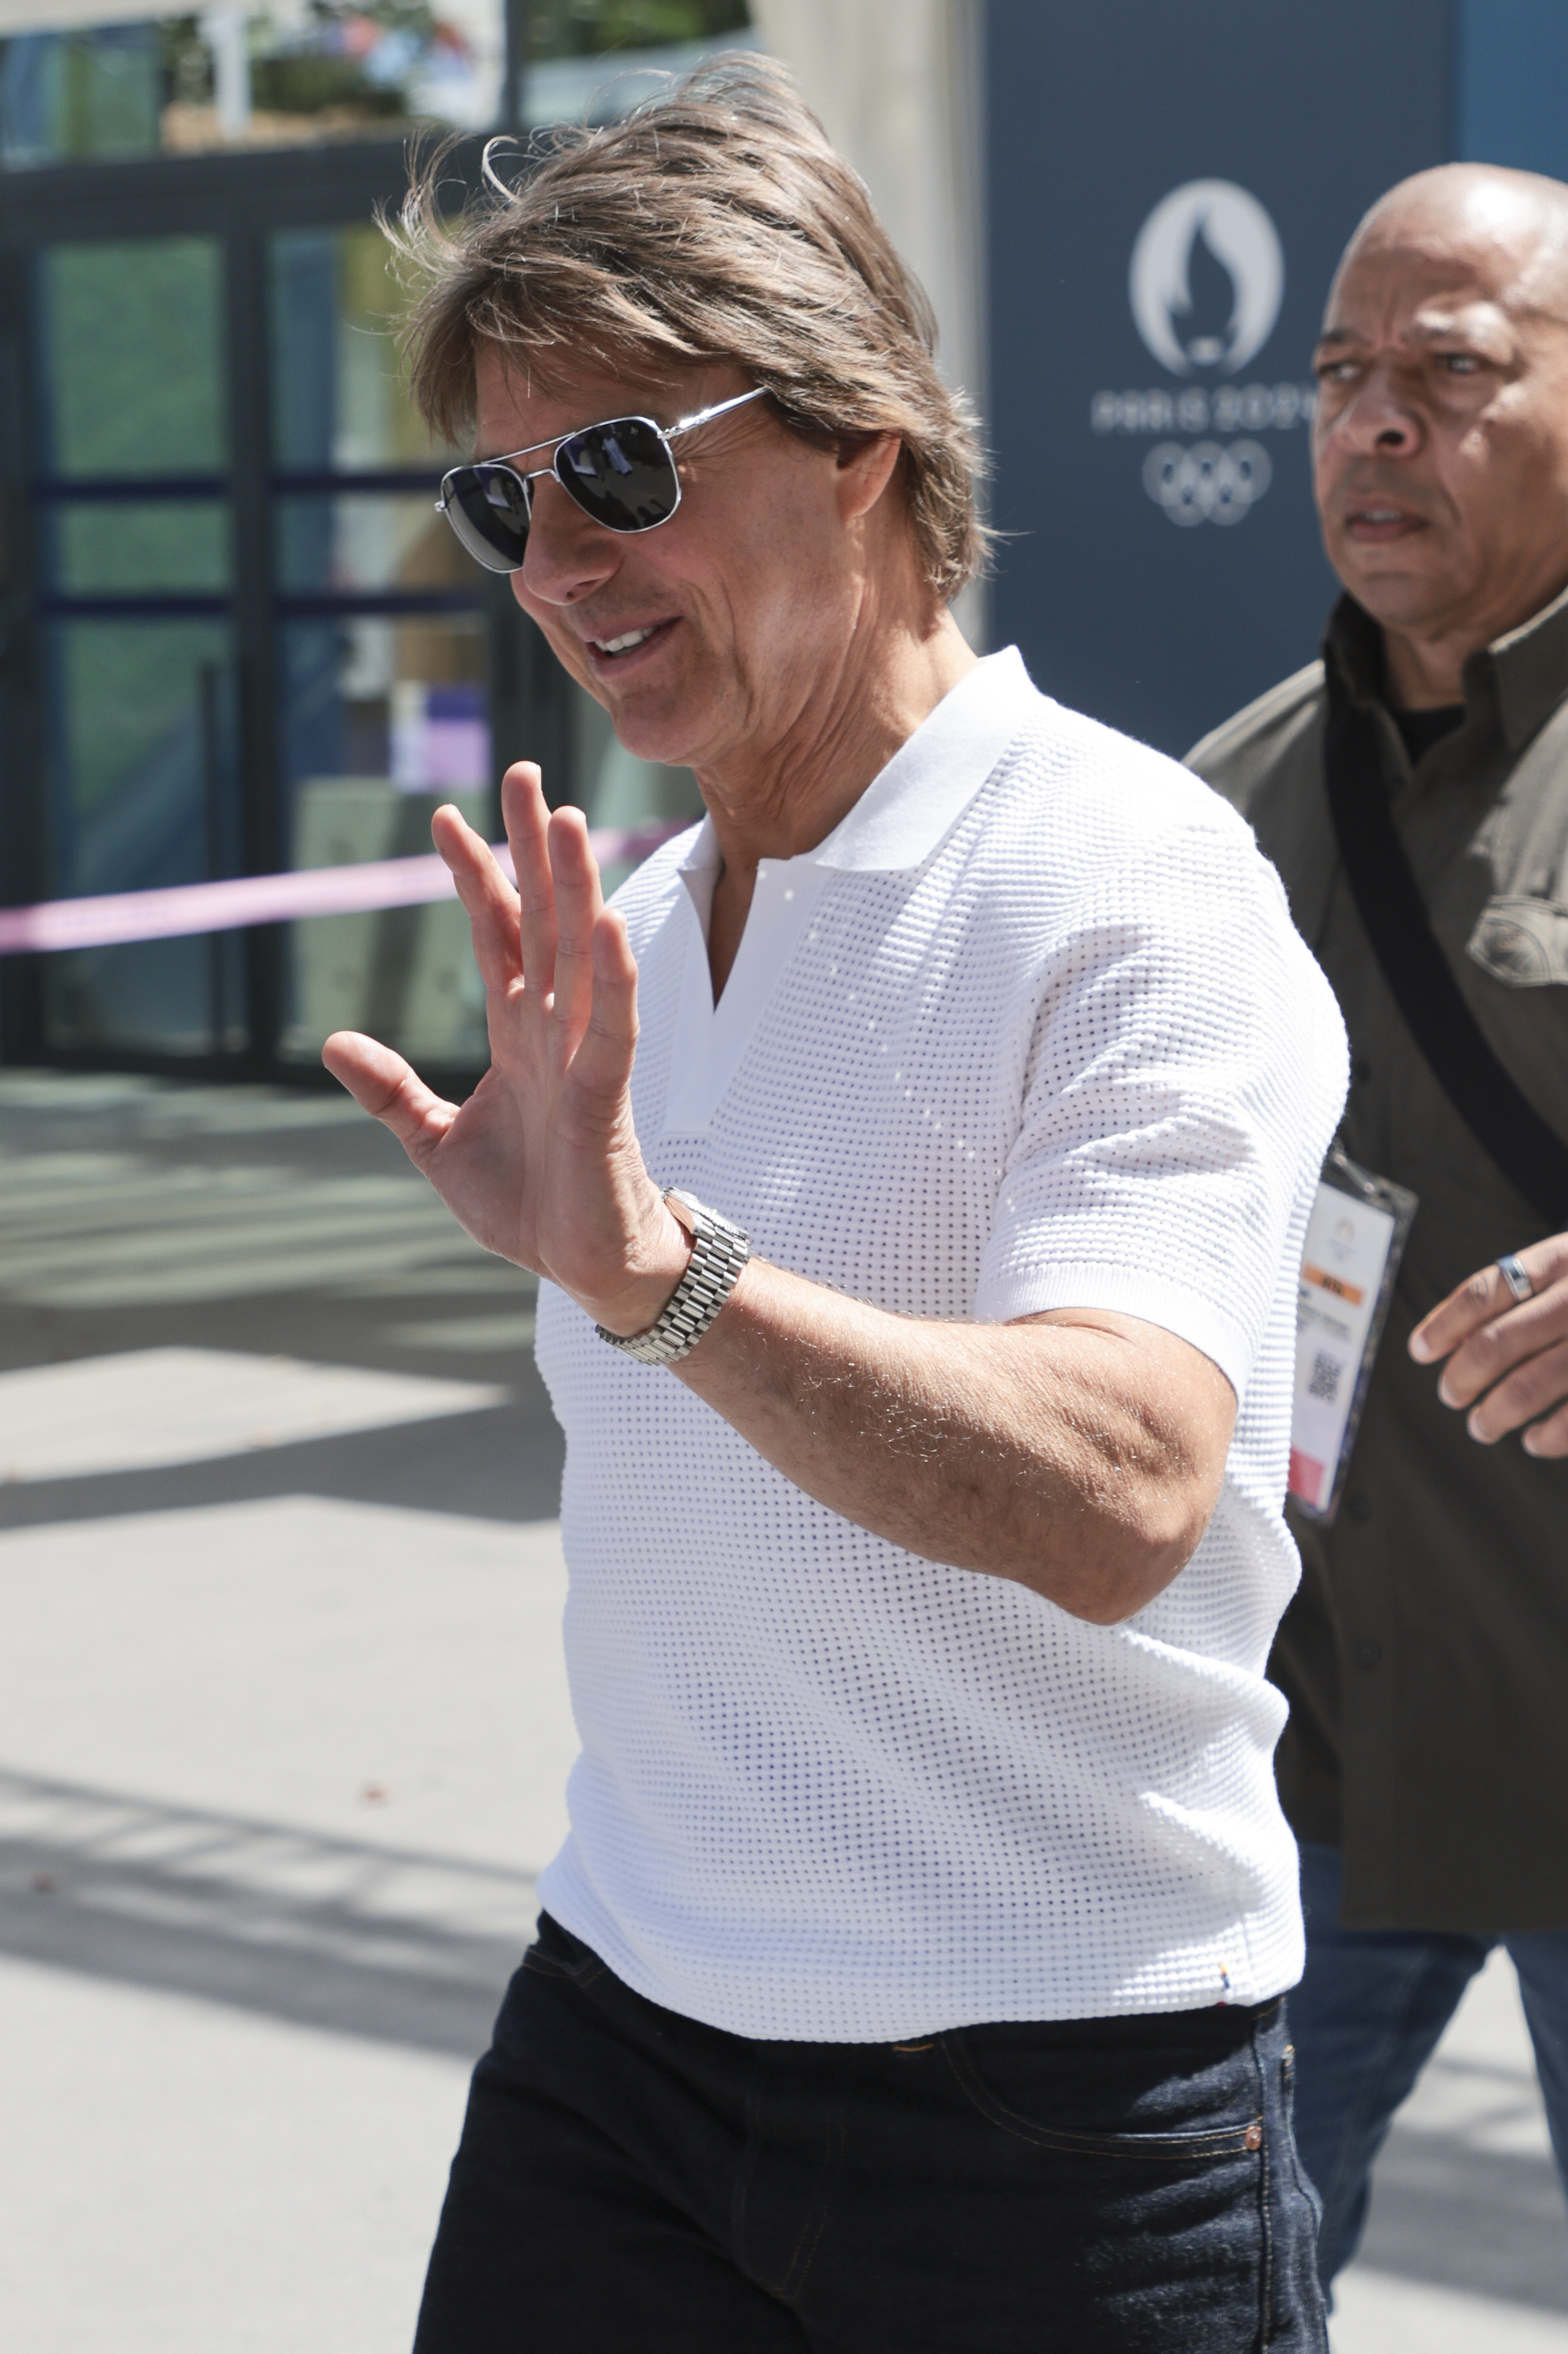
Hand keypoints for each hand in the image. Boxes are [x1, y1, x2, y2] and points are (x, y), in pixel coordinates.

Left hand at [321, 762, 690, 1334]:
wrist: (585, 1268)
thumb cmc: (530, 1206)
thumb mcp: (438, 1144)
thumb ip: (392, 1093)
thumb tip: (333, 1042)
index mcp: (516, 1034)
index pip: (493, 936)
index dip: (473, 877)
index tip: (445, 818)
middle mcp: (553, 1030)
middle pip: (541, 920)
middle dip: (532, 848)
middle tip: (524, 772)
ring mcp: (583, 1058)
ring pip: (581, 955)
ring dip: (576, 888)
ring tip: (568, 819)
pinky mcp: (605, 1099)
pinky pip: (614, 1027)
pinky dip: (614, 977)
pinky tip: (608, 926)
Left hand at [1408, 1235, 1567, 1455]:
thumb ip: (1529, 1290)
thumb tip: (1456, 1337)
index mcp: (1564, 1259)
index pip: (1485, 1291)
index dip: (1445, 1323)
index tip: (1420, 1350)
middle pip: (1499, 1341)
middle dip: (1463, 1375)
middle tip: (1449, 1395)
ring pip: (1531, 1383)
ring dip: (1495, 1412)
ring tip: (1481, 1426)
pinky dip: (1549, 1435)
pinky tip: (1534, 1442)